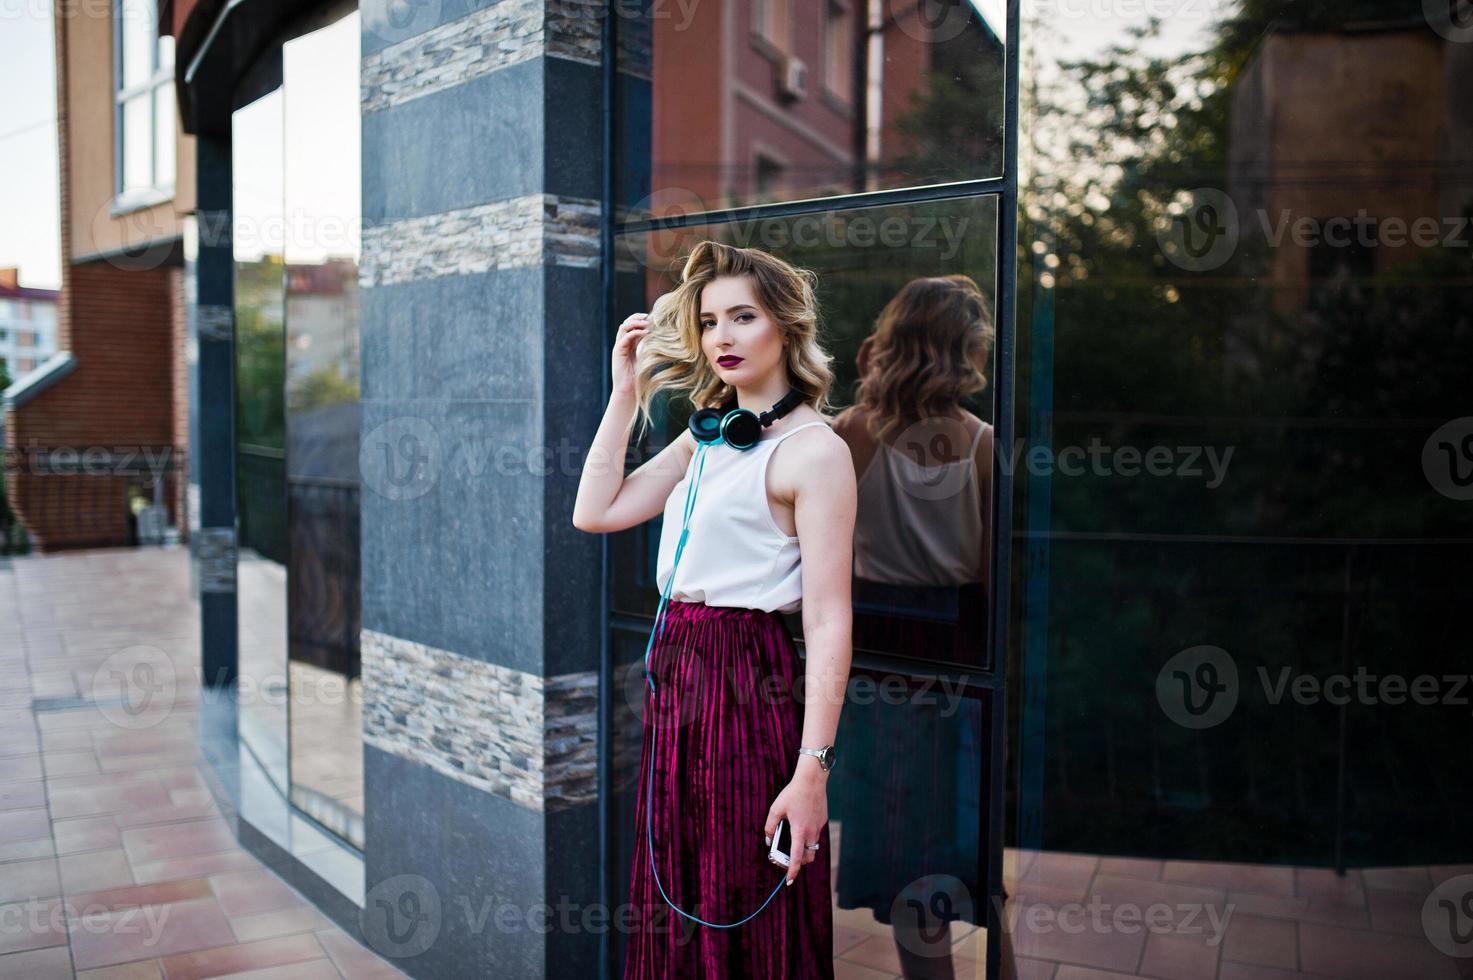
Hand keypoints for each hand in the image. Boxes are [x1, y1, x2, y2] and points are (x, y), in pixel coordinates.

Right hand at [612, 312, 649, 395]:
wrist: (628, 389)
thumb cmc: (638, 377)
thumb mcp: (646, 359)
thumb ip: (649, 349)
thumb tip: (663, 340)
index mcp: (629, 344)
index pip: (632, 326)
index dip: (640, 320)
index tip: (652, 318)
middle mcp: (622, 344)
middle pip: (626, 323)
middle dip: (636, 317)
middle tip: (648, 316)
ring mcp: (619, 347)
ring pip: (623, 327)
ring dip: (636, 322)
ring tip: (647, 323)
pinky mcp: (617, 351)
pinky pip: (625, 337)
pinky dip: (635, 332)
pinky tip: (646, 333)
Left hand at [763, 764, 827, 885]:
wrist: (812, 780)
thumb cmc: (792, 793)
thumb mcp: (776, 808)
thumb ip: (770, 826)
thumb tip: (768, 840)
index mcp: (799, 831)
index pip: (797, 857)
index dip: (793, 871)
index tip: (789, 881)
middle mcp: (811, 832)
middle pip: (808, 856)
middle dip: (801, 862)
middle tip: (789, 858)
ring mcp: (819, 827)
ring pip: (813, 845)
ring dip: (804, 848)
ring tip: (793, 840)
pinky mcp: (823, 820)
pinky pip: (815, 833)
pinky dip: (808, 835)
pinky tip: (800, 822)